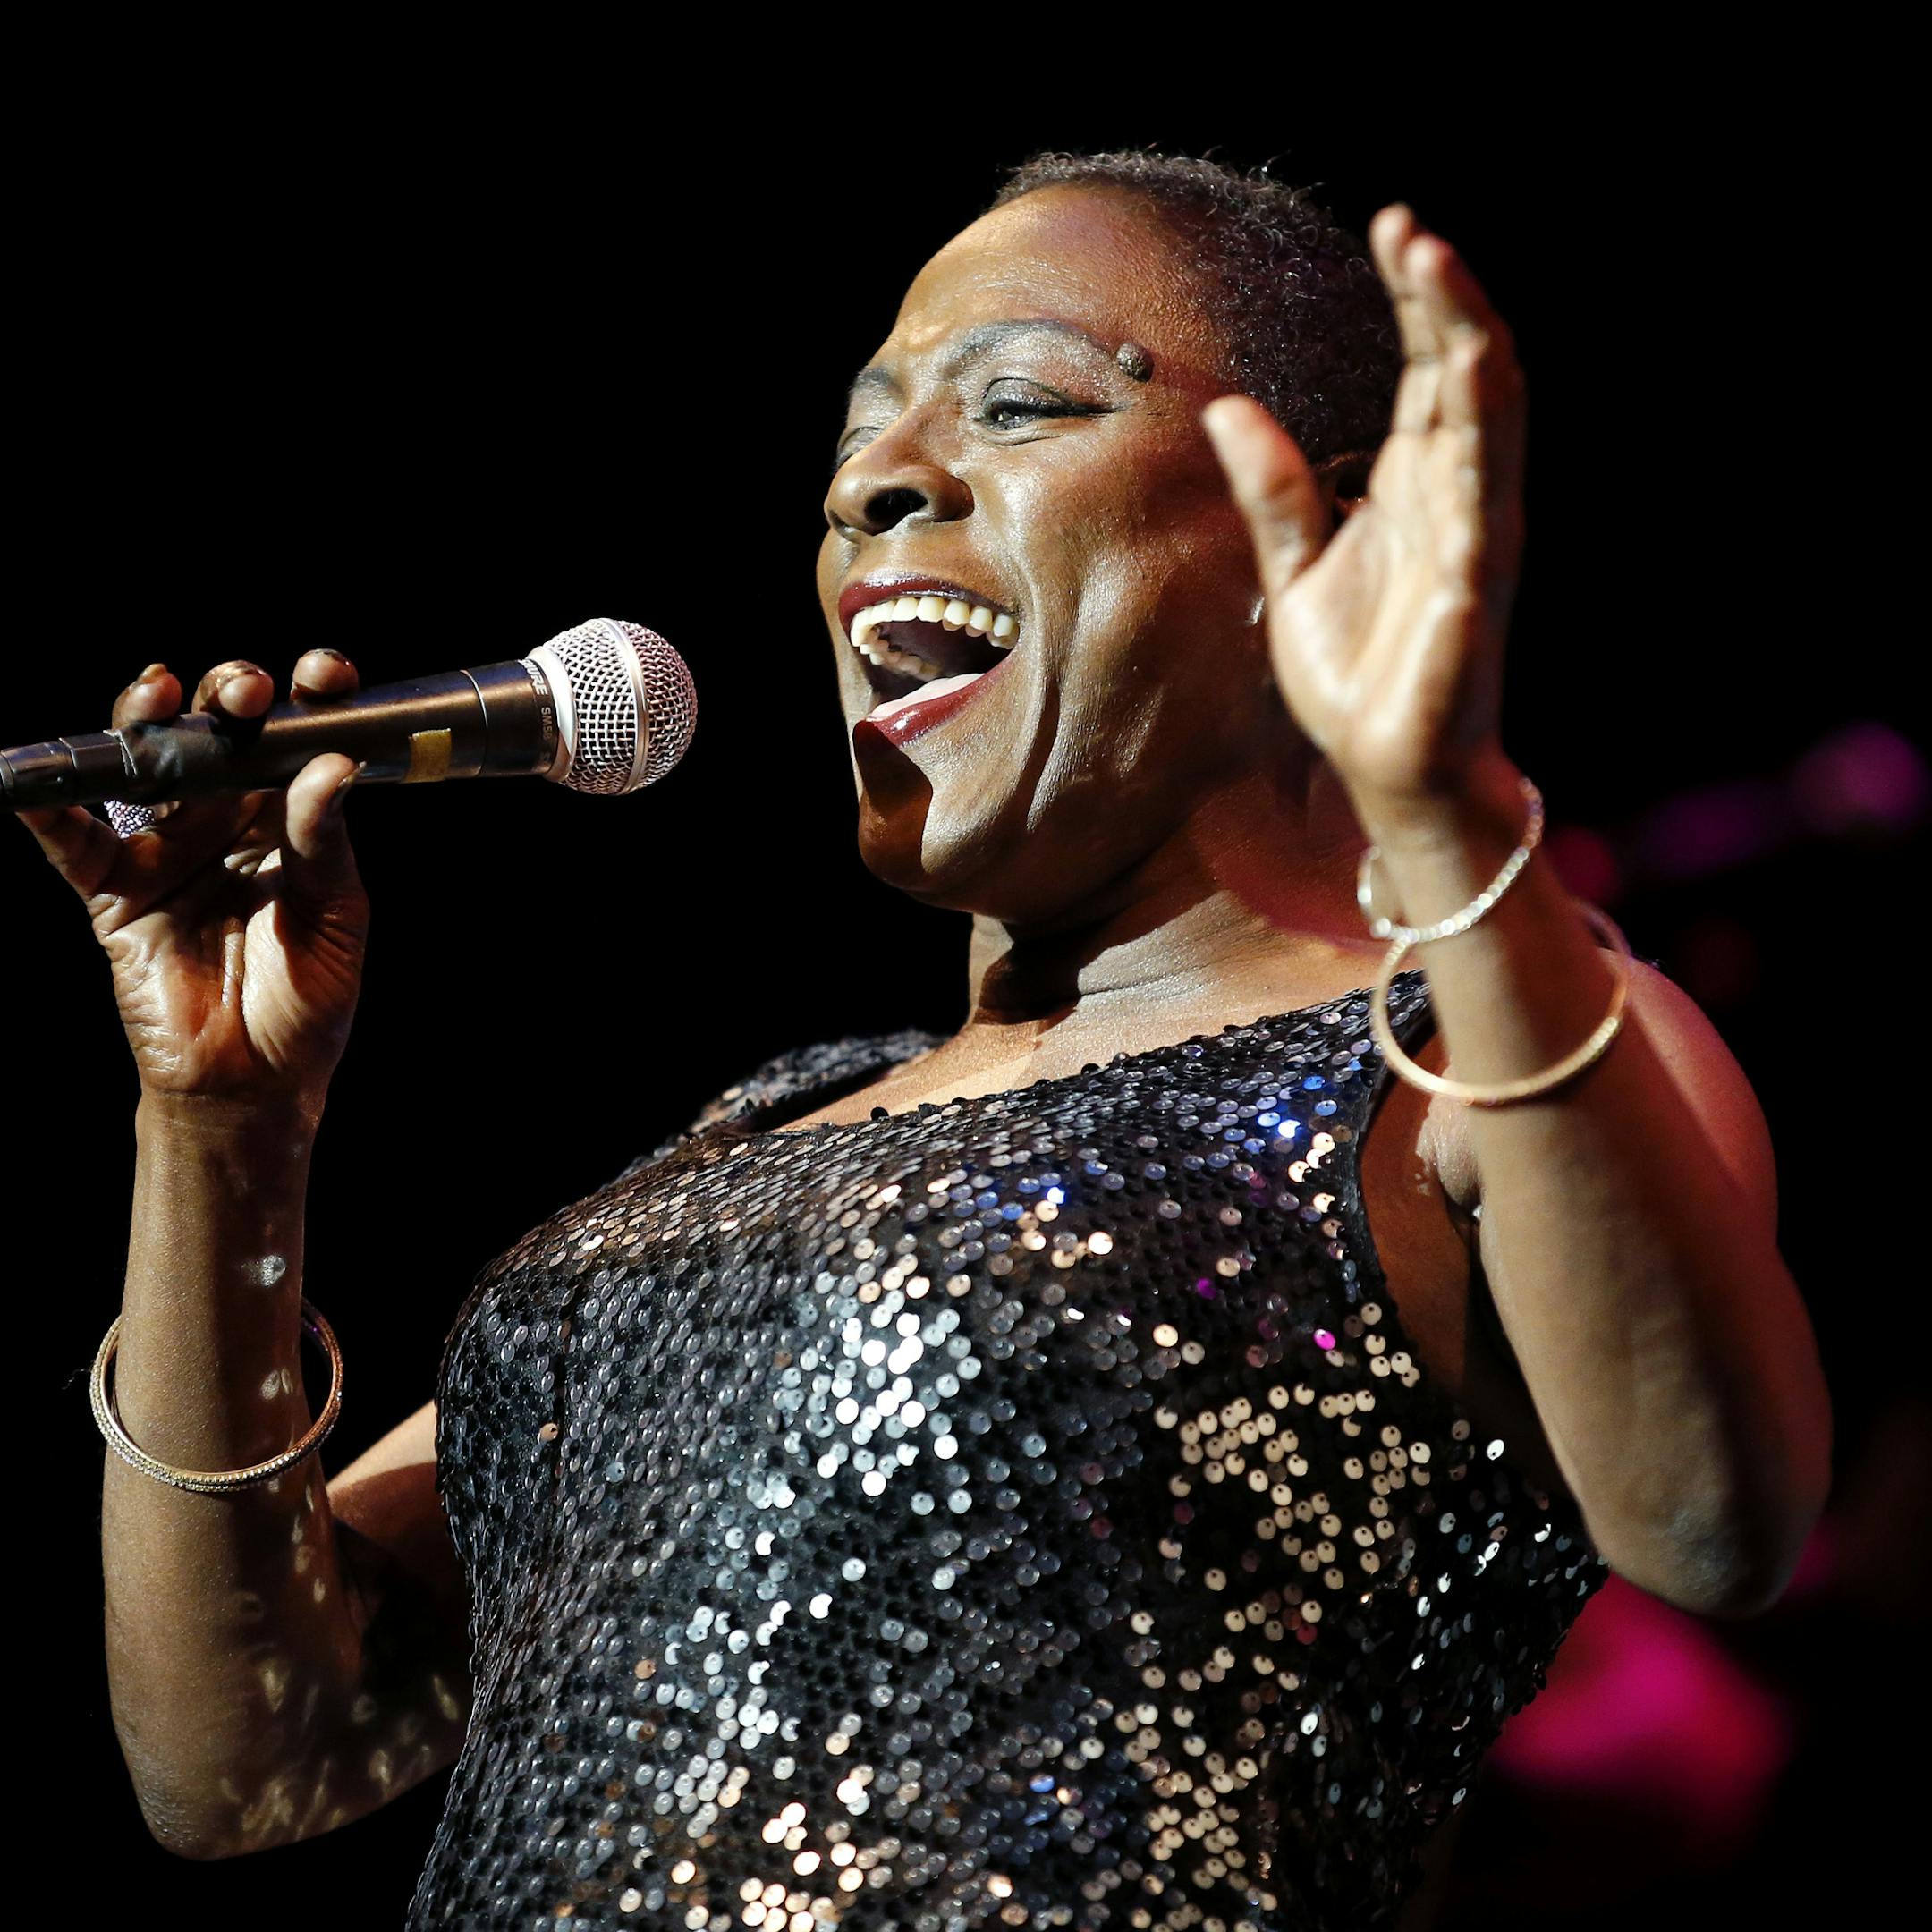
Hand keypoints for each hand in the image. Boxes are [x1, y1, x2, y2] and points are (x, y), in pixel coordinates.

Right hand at [15, 653, 370, 1107]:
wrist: (257, 1082)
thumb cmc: (308, 1000)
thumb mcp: (335, 917)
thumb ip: (323, 844)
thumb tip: (330, 766)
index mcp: (289, 819)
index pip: (296, 740)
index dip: (307, 698)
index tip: (325, 674)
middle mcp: (225, 820)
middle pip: (216, 737)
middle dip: (228, 699)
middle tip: (245, 692)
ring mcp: (166, 850)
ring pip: (145, 768)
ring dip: (147, 723)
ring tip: (161, 694)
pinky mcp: (114, 892)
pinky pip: (73, 843)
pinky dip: (49, 809)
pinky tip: (38, 777)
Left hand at [1203, 205, 1526, 815]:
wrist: (1386, 770)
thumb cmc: (1355, 673)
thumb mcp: (1292, 571)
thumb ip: (1272, 491)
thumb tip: (1225, 409)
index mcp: (1417, 485)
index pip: (1428, 371)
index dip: (1418, 301)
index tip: (1390, 227)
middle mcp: (1456, 495)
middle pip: (1464, 372)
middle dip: (1442, 296)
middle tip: (1408, 227)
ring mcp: (1474, 533)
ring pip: (1488, 413)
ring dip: (1467, 334)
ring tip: (1437, 260)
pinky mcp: (1476, 581)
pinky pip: (1484, 491)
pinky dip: (1478, 427)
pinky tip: (1467, 370)